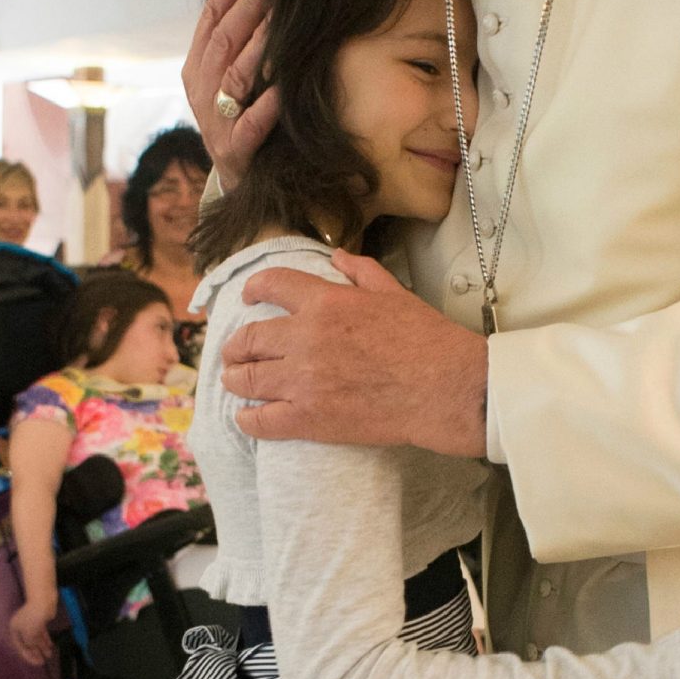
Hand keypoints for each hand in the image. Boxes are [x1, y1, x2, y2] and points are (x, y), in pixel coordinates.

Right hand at [9, 597, 57, 667]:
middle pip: (27, 643)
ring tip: (49, 655)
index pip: (19, 646)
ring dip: (41, 647)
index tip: (36, 662)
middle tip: (42, 661)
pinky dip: (45, 640)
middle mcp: (21, 627)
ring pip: (35, 639)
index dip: (27, 656)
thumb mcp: (29, 635)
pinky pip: (41, 633)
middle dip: (35, 653)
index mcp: (14, 630)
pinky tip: (50, 646)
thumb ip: (29, 645)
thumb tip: (31, 649)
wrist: (43, 602)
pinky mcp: (39, 621)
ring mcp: (30, 624)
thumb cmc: (33, 619)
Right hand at [183, 0, 276, 186]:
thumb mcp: (230, 78)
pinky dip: (267, 104)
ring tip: (282, 17)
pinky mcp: (235, 152)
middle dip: (250, 5)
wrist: (239, 182)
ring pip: (234, 76)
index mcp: (196, 68)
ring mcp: (215, 122)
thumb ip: (238, 42)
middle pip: (223, 40)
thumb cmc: (241, 120)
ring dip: (259, 44)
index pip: (211, 17)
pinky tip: (285, 85)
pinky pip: (252, 124)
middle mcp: (200, 91)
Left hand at [224, 253, 487, 457]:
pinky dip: (247, 419)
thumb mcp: (394, 293)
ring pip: (246, 379)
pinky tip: (247, 417)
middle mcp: (305, 338)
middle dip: (235, 345)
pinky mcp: (308, 419)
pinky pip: (259, 421)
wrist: (444, 389)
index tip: (248, 298)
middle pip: (247, 338)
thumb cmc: (427, 340)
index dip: (253, 290)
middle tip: (234, 351)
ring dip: (236, 379)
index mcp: (325, 302)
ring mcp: (303, 380)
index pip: (271, 285)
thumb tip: (336, 257)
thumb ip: (360, 271)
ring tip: (236, 381)